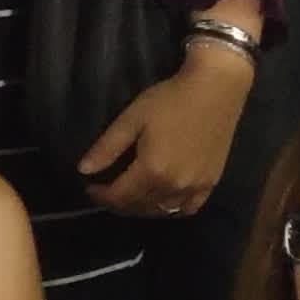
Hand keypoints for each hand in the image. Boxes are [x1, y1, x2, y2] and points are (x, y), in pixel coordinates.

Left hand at [78, 48, 252, 216]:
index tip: (89, 187)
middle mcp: (174, 186)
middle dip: (118, 203)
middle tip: (106, 192)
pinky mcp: (211, 183)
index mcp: (152, 171)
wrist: (215, 89)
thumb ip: (107, 147)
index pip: (119, 196)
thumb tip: (83, 170)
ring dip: (141, 208)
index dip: (100, 195)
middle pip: (139, 206)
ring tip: (129, 195)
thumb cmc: (170, 99)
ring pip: (161, 211)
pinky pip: (188, 209)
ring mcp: (195, 187)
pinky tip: (161, 200)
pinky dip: (171, 209)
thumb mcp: (132, 119)